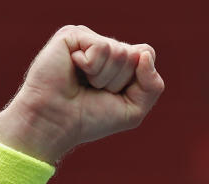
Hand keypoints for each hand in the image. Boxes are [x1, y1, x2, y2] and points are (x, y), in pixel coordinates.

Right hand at [0, 25, 164, 162]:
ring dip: (104, 77)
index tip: (113, 95)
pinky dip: (91, 67)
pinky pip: (101, 47)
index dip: (137, 79)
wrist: (56, 123)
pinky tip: (74, 71)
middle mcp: (103, 48)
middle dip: (119, 81)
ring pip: (120, 52)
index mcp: (117, 62)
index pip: (146, 54)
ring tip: (84, 83)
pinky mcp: (72, 35)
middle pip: (134, 54)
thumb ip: (153, 85)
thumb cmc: (89, 119)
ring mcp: (87, 39)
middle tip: (94, 91)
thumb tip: (144, 54)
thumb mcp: (133, 110)